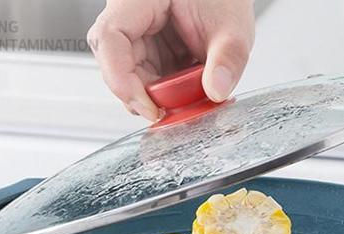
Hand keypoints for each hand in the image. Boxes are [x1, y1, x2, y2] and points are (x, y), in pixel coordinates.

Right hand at [87, 0, 254, 120]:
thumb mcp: (232, 27)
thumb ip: (228, 58)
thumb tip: (217, 90)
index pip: (111, 39)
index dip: (123, 81)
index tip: (150, 109)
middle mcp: (132, 15)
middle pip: (116, 63)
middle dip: (143, 94)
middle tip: (172, 109)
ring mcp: (138, 34)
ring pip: (130, 75)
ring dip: (156, 94)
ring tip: (187, 93)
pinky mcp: (148, 50)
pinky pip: (146, 78)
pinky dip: (166, 91)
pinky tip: (186, 89)